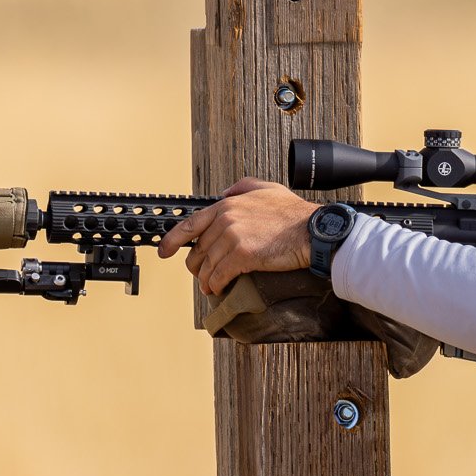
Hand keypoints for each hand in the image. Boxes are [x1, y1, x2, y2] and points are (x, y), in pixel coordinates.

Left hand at [156, 178, 317, 295]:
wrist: (311, 231)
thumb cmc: (294, 213)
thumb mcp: (267, 188)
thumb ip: (243, 187)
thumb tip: (225, 192)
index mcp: (228, 205)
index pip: (190, 224)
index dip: (173, 240)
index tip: (163, 251)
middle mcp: (226, 220)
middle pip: (198, 250)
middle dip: (196, 267)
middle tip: (201, 276)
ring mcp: (232, 238)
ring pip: (207, 265)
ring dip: (206, 279)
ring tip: (210, 286)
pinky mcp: (242, 256)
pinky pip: (220, 275)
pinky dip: (216, 285)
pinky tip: (219, 289)